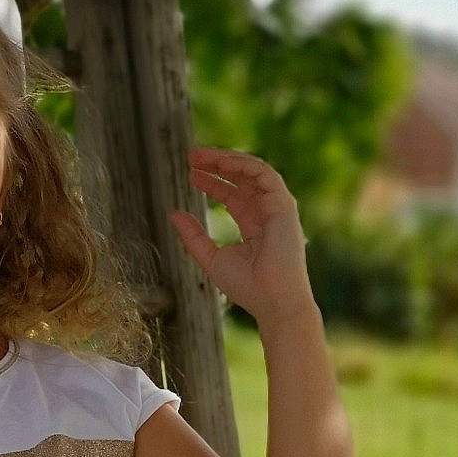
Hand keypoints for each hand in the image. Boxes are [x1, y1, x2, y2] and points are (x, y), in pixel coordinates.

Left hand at [168, 147, 313, 325]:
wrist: (272, 300)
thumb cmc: (247, 286)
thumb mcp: (210, 257)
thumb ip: (193, 236)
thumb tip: (173, 213)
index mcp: (253, 225)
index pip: (232, 195)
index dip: (212, 182)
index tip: (191, 173)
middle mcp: (266, 213)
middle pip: (242, 179)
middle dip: (217, 165)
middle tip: (191, 157)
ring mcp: (276, 208)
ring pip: (253, 171)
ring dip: (227, 159)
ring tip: (201, 156)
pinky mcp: (284, 205)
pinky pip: (265, 174)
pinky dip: (243, 165)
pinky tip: (222, 163)